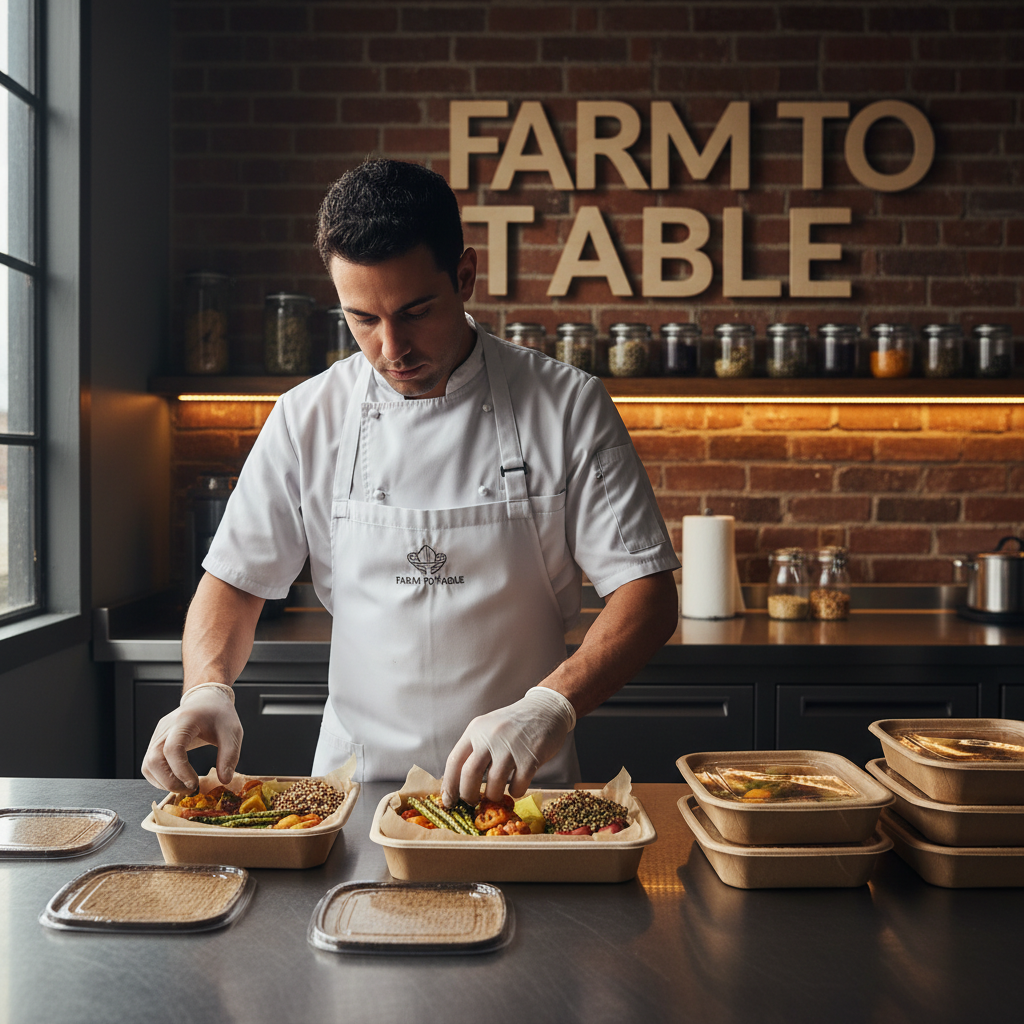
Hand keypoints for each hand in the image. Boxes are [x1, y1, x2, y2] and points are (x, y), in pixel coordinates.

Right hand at [141, 683, 242, 792]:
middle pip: (153, 760)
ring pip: (147, 765)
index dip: (181, 770)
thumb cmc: (219, 714)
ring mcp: (158, 735)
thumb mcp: (232, 732)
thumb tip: (225, 780)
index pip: (173, 748)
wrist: (206, 698)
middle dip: (170, 781)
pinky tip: (177, 780)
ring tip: (185, 786)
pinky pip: (149, 765)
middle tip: (191, 789)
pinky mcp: (155, 742)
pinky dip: (160, 778)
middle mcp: (165, 728)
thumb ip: (230, 756)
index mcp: (185, 721)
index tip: (195, 784)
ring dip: (163, 782)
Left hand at [442, 687, 575, 805]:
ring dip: (493, 796)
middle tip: (472, 802)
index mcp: (475, 730)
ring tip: (497, 793)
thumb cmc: (514, 724)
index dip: (449, 785)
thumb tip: (457, 784)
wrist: (545, 710)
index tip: (449, 802)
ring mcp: (510, 747)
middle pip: (469, 775)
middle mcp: (490, 737)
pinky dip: (515, 791)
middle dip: (468, 795)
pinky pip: (517, 787)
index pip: (454, 761)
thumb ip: (474, 749)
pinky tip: (517, 785)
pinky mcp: (530, 758)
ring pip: (493, 785)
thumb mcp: (488, 728)